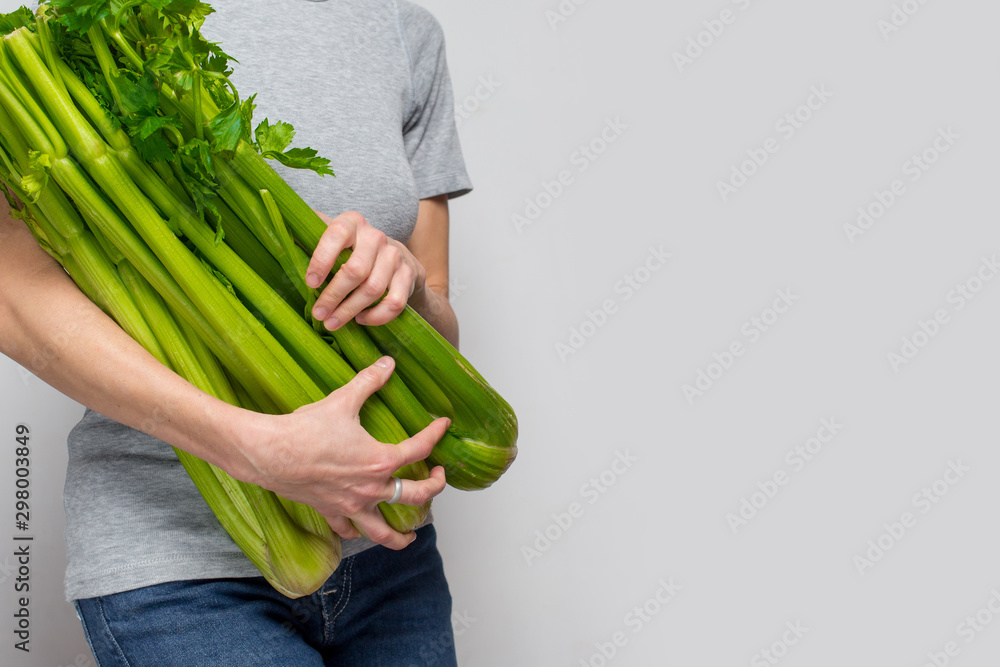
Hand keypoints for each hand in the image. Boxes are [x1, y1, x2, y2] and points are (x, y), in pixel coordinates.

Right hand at [247, 356, 447, 548]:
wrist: (270, 454)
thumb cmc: (305, 429)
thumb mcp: (342, 400)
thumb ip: (369, 382)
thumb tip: (387, 363)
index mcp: (381, 460)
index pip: (419, 448)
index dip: (435, 434)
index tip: (442, 425)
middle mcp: (371, 488)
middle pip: (414, 496)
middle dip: (433, 488)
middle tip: (438, 477)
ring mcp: (351, 505)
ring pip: (383, 531)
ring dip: (401, 536)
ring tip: (411, 536)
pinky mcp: (331, 511)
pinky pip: (348, 530)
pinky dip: (356, 533)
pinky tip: (359, 531)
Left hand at [306, 210, 426, 329]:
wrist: (397, 257)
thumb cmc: (352, 250)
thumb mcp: (332, 237)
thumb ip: (307, 232)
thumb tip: (269, 222)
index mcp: (352, 223)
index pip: (336, 235)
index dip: (322, 260)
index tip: (310, 283)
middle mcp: (375, 237)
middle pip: (355, 271)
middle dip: (334, 296)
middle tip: (319, 314)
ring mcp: (394, 256)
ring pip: (373, 289)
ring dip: (350, 311)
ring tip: (333, 322)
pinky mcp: (408, 276)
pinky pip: (394, 303)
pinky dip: (376, 316)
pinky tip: (361, 319)